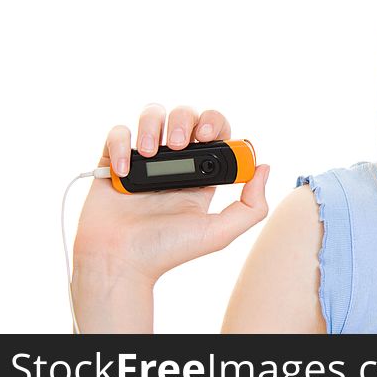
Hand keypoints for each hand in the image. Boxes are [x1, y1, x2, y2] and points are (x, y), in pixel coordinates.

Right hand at [72, 103, 269, 285]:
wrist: (118, 261)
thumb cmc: (167, 251)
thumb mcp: (220, 232)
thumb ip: (251, 206)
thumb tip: (263, 168)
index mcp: (200, 174)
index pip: (214, 131)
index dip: (215, 124)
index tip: (209, 135)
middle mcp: (173, 162)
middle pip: (185, 115)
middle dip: (184, 119)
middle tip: (181, 143)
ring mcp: (142, 159)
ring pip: (152, 114)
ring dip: (153, 125)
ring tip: (150, 152)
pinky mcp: (113, 161)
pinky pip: (117, 132)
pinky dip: (121, 144)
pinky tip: (123, 171)